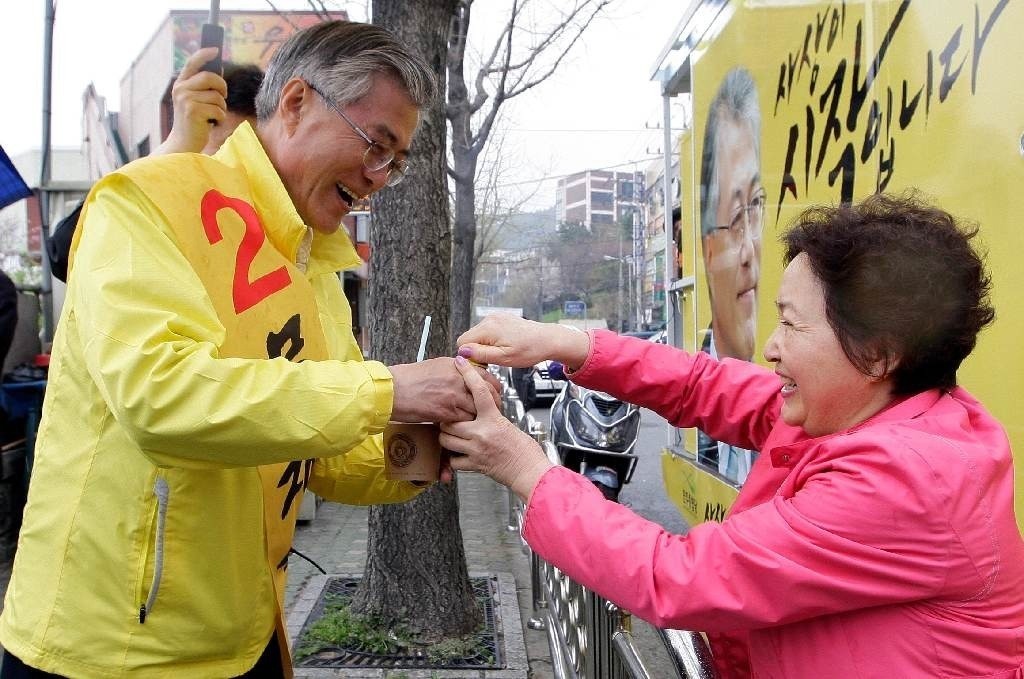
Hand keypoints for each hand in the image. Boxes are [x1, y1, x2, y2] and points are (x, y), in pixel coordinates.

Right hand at [154, 47, 227, 155]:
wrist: (184, 143)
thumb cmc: (195, 121)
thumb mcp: (195, 100)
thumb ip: (203, 86)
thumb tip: (219, 69)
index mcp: (181, 84)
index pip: (192, 63)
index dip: (204, 54)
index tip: (216, 50)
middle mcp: (180, 89)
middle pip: (210, 77)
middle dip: (222, 88)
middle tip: (223, 97)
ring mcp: (185, 100)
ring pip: (217, 96)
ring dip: (221, 107)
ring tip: (213, 115)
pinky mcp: (192, 111)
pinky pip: (218, 109)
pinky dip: (220, 118)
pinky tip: (212, 123)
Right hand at [389, 357, 500, 423]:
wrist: (393, 391)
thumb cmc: (409, 379)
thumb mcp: (435, 367)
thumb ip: (454, 371)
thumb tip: (465, 376)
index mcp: (456, 366)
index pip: (486, 375)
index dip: (493, 387)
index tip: (495, 393)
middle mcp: (459, 379)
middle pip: (488, 392)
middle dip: (494, 402)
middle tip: (494, 409)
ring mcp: (455, 395)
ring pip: (479, 408)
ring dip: (481, 416)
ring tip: (481, 422)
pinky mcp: (448, 412)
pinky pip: (466, 420)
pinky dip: (468, 425)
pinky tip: (466, 427)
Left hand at [440, 356, 552, 498]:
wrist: (530, 471)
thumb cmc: (525, 451)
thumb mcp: (509, 426)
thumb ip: (492, 418)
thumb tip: (481, 409)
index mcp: (494, 420)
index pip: (480, 391)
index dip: (468, 374)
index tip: (460, 363)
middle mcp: (482, 433)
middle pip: (450, 419)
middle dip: (447, 419)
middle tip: (450, 418)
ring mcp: (476, 450)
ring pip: (446, 439)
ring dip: (446, 437)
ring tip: (453, 436)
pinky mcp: (474, 465)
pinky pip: (453, 460)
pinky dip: (453, 458)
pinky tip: (459, 455)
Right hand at [456, 314, 589, 370]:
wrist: (548, 340)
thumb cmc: (529, 350)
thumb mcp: (504, 358)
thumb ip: (481, 355)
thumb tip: (462, 352)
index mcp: (488, 328)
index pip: (462, 342)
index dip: (471, 355)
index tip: (485, 361)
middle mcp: (489, 319)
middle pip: (470, 338)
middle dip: (478, 350)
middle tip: (496, 358)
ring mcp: (496, 317)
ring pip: (479, 335)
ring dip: (486, 345)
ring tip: (503, 351)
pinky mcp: (501, 318)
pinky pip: (488, 330)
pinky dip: (493, 339)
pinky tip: (506, 344)